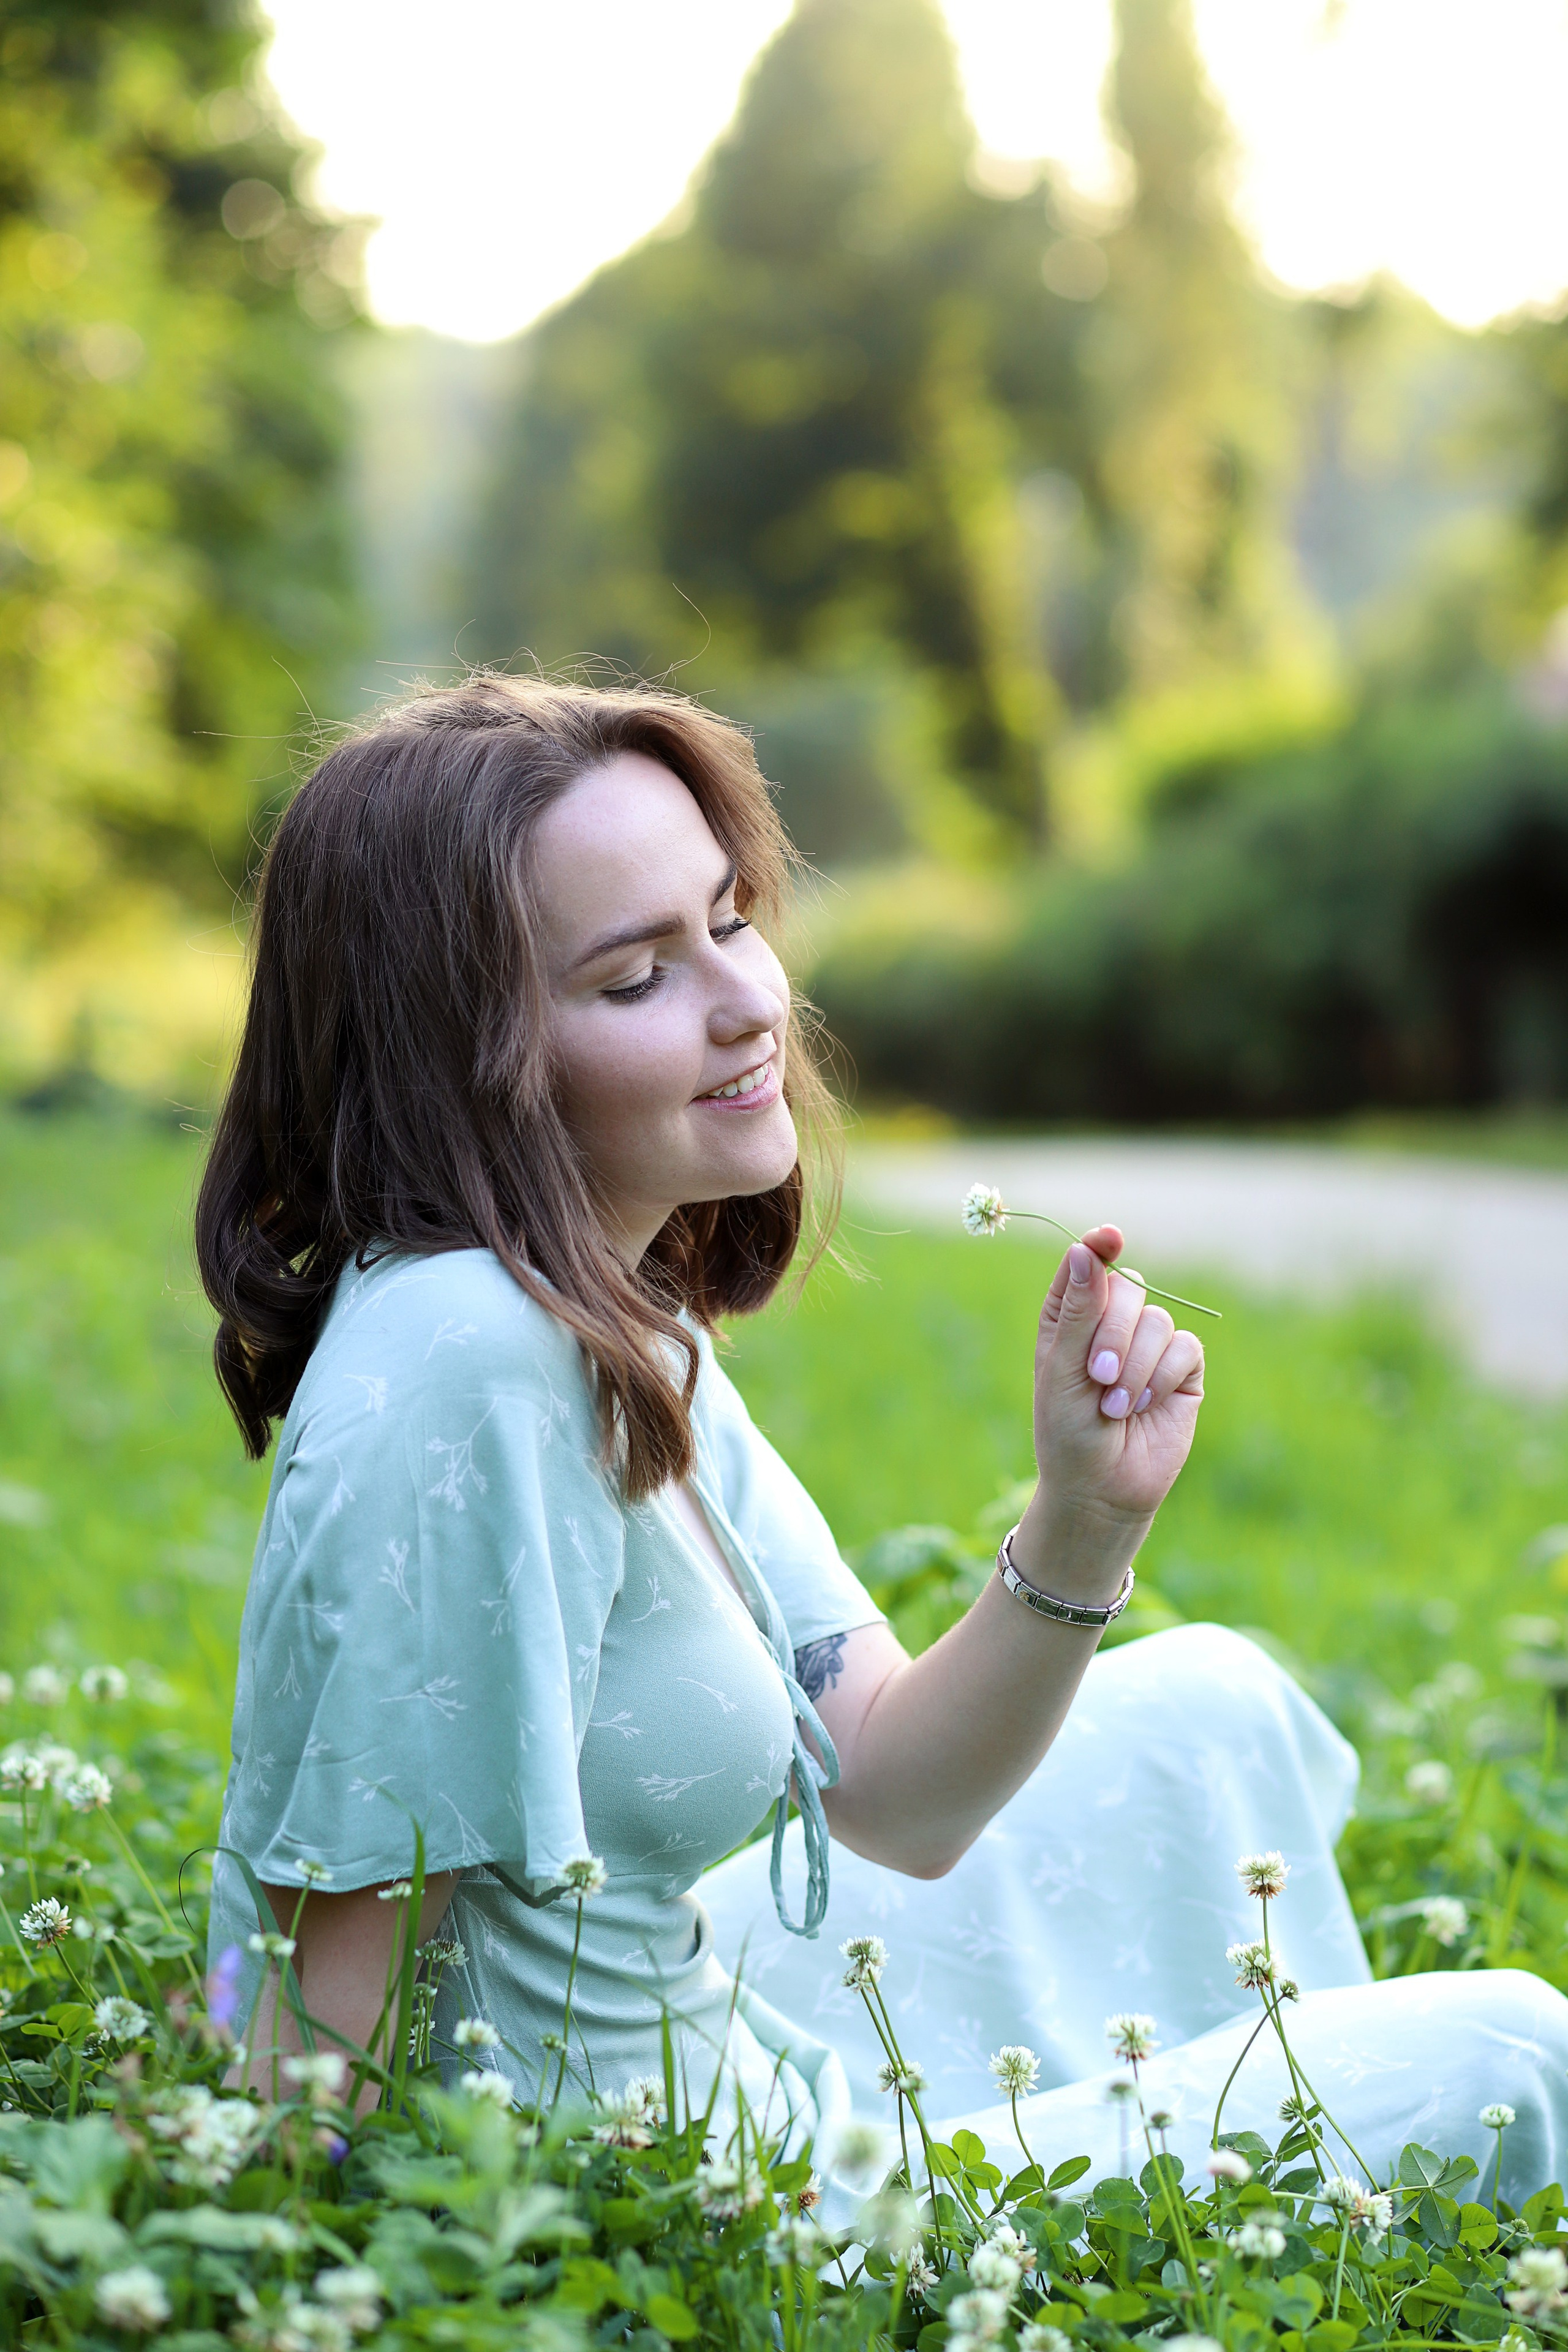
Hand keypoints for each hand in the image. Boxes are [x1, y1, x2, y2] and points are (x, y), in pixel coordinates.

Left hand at [1015, 1225, 1204, 1596]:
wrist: (1100, 1489)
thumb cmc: (1067, 1432)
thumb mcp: (1062, 1370)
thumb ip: (1079, 1312)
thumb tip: (1088, 1250)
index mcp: (1071, 1317)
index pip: (1087, 1264)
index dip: (1099, 1247)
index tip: (1108, 1238)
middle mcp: (1111, 1324)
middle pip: (1128, 1289)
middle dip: (1113, 1332)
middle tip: (1097, 1376)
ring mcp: (1150, 1346)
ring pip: (1158, 1320)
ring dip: (1135, 1365)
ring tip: (1116, 1406)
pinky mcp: (1182, 1371)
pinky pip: (1185, 1347)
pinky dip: (1162, 1376)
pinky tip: (1145, 1406)